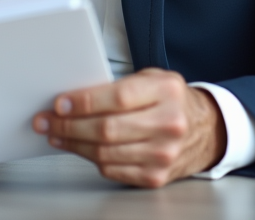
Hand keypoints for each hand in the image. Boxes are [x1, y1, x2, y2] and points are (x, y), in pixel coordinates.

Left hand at [32, 68, 225, 187]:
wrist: (207, 130)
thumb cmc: (173, 101)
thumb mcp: (154, 79)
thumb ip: (120, 86)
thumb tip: (74, 98)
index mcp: (166, 91)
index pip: (117, 97)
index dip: (83, 102)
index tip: (60, 103)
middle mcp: (168, 124)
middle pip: (106, 129)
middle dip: (68, 125)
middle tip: (47, 121)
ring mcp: (164, 153)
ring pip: (105, 152)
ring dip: (73, 144)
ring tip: (56, 134)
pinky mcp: (157, 176)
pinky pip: (113, 170)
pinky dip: (90, 159)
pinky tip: (78, 148)